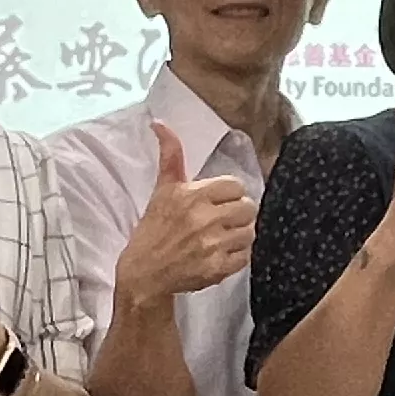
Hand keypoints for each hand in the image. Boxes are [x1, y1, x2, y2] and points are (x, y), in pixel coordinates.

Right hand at [115, 122, 254, 307]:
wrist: (144, 272)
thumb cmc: (154, 228)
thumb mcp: (163, 189)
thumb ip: (170, 155)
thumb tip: (160, 122)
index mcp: (192, 195)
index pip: (236, 186)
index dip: (230, 194)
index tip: (219, 202)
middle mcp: (204, 218)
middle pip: (248, 208)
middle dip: (238, 214)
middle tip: (224, 221)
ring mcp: (212, 244)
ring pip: (250, 232)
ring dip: (240, 235)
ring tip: (224, 238)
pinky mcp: (218, 268)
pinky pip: (246, 256)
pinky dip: (238, 256)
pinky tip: (222, 254)